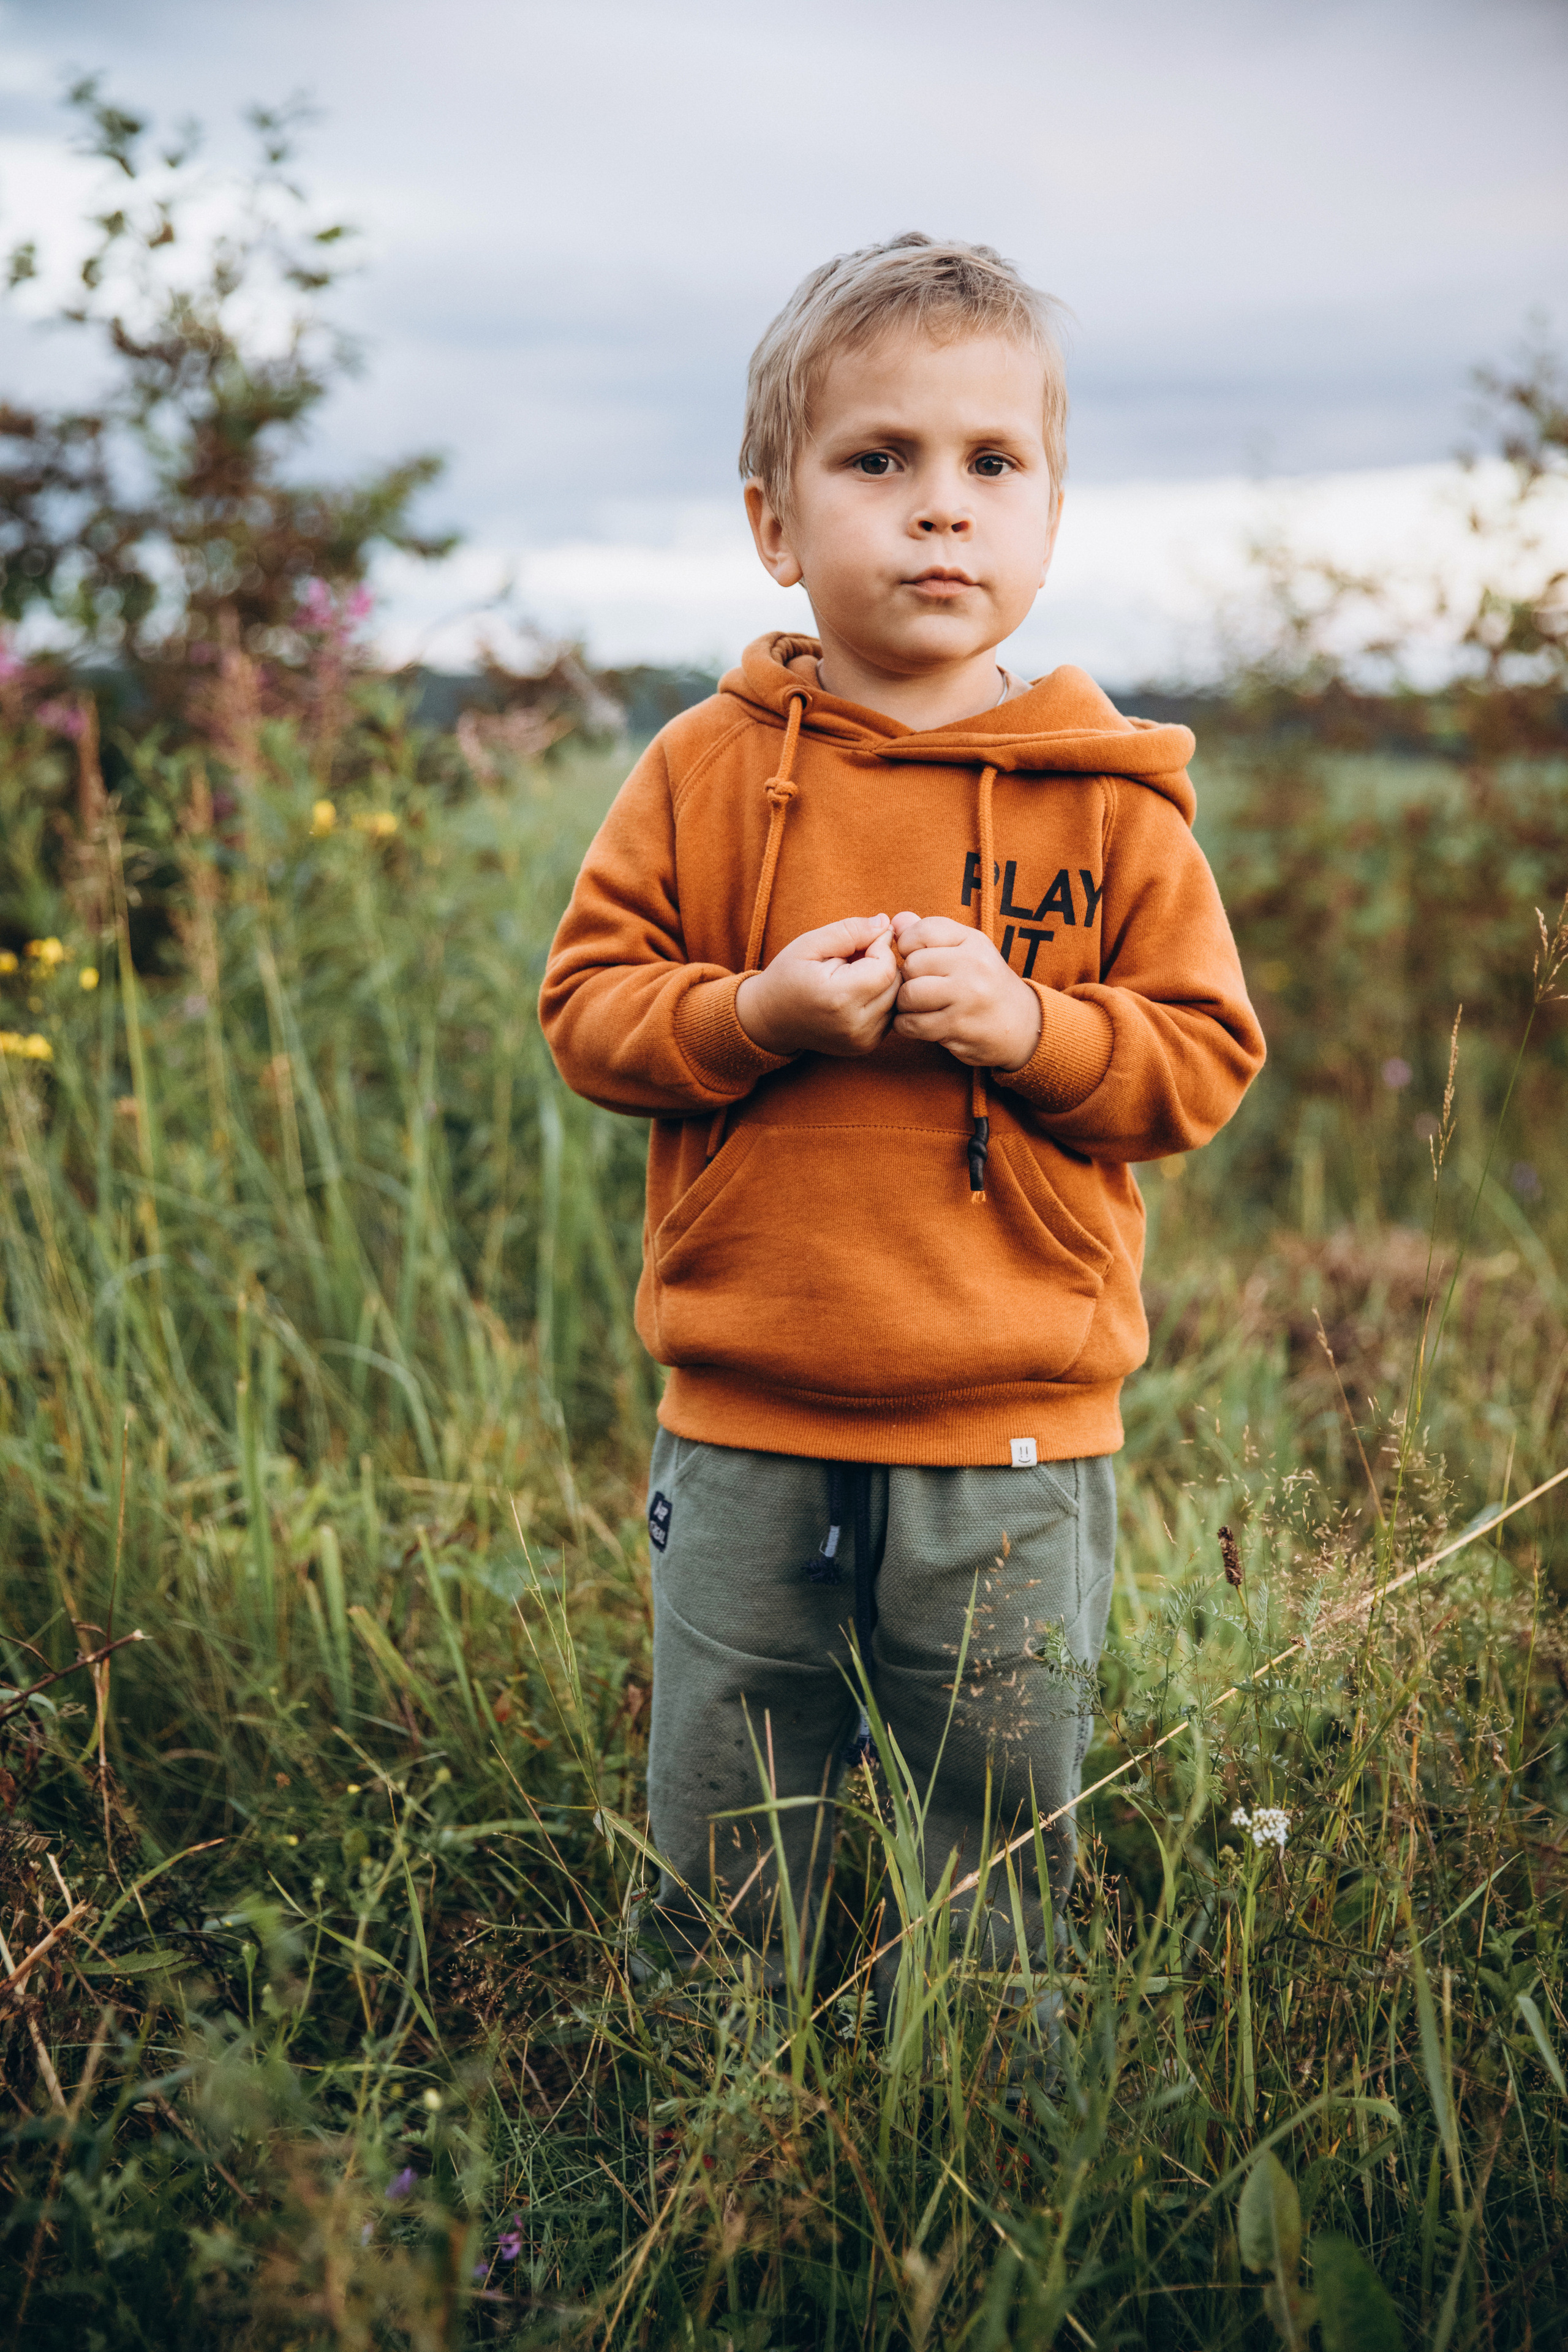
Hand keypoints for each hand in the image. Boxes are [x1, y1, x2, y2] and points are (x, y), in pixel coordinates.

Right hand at [735, 915, 900, 1057]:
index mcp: (838, 998)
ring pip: (897, 1000)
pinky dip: (881, 999)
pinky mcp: (866, 1046)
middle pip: (896, 985)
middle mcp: (854, 1026)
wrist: (770, 1019)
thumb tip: (886, 923)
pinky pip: (891, 1014)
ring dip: (884, 982)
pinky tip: (857, 992)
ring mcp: (861, 1040)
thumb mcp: (810, 943)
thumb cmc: (788, 975)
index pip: (886, 968)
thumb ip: (850, 930)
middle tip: (857, 957)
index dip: (881, 947)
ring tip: (855, 975)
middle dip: (883, 964)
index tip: (863, 940)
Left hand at [889, 912, 1043, 1069]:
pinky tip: (919, 1023)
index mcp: (974, 941)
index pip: (923, 930)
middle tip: (918, 987)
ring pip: (908, 995)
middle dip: (906, 979)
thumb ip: (931, 934)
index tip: (915, 957)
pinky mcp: (958, 1026)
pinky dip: (907, 1025)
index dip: (908, 945)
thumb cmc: (985, 984)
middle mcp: (973, 965)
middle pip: (912, 964)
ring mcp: (967, 997)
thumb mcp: (967, 950)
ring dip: (904, 1004)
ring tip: (917, 1006)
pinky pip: (912, 1023)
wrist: (1023, 1025)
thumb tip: (896, 921)